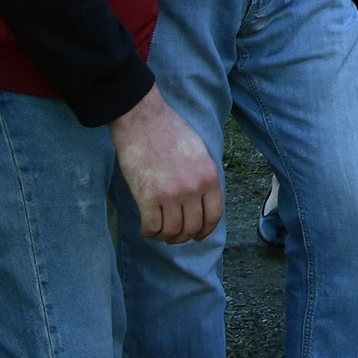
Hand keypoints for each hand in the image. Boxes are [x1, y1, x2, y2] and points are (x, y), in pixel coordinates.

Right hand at [109, 85, 220, 242]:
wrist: (143, 120)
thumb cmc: (170, 131)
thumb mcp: (200, 153)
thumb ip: (203, 178)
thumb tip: (202, 203)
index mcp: (209, 176)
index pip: (214, 216)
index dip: (205, 230)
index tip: (197, 234)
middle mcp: (193, 188)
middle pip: (192, 228)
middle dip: (184, 236)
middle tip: (174, 235)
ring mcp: (170, 194)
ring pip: (172, 232)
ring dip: (166, 237)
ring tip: (159, 232)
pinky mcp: (147, 197)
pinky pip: (151, 227)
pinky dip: (149, 232)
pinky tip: (146, 227)